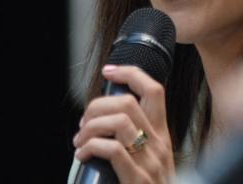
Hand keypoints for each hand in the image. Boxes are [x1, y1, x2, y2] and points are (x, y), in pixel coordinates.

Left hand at [73, 64, 174, 183]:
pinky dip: (90, 147)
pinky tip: (83, 156)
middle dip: (97, 106)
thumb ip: (136, 144)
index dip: (130, 73)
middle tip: (83, 124)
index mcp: (163, 136)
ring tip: (79, 142)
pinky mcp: (138, 180)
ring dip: (90, 127)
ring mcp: (150, 162)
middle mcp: (160, 144)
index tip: (109, 71)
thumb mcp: (151, 163)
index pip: (154, 90)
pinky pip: (111, 150)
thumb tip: (106, 125)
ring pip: (118, 121)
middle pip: (128, 103)